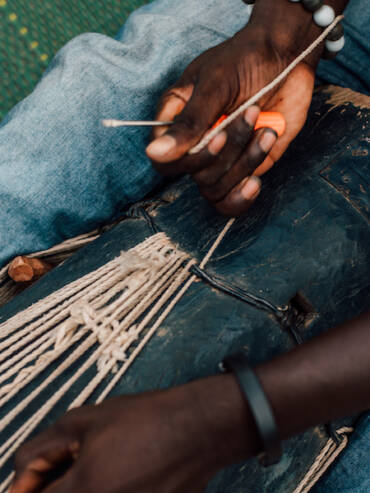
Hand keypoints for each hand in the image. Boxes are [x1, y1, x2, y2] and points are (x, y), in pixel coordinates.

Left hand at [11, 376, 255, 492]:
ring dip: (82, 486)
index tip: (41, 472)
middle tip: (70, 464)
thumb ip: (43, 448)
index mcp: (84, 491)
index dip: (31, 486)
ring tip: (102, 464)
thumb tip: (23, 471)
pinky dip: (107, 489)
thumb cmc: (146, 419)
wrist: (197, 428)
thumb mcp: (84, 420)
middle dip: (56, 486)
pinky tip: (121, 472)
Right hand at [146, 27, 314, 215]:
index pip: (162, 160)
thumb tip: (155, 153)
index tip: (214, 136)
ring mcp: (220, 158)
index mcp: (177, 120)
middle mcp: (195, 143)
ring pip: (216, 187)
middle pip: (195, 174)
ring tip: (266, 130)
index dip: (184, 158)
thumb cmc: (245, 60)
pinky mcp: (244, 167)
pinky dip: (242, 197)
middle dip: (227, 150)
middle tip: (250, 112)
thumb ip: (188, 123)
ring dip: (245, 161)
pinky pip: (233, 198)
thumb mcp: (214, 85)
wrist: (287, 57)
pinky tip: (254, 182)